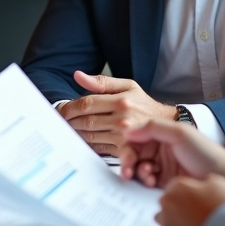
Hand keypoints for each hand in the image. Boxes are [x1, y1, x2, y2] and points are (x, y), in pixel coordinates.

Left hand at [58, 71, 176, 154]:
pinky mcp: (124, 149)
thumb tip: (77, 75)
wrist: (166, 124)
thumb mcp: (127, 85)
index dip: (69, 107)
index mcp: (120, 100)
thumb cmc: (143, 103)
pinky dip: (87, 144)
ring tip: (66, 130)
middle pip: (85, 121)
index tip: (60, 111)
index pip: (86, 103)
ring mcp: (124, 136)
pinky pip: (99, 148)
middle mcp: (122, 118)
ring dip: (75, 133)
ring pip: (90, 135)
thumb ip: (101, 81)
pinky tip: (81, 140)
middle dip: (68, 122)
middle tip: (58, 122)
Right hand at [118, 117, 224, 187]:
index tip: (127, 159)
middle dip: (128, 164)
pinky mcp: (164, 183)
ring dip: (138, 174)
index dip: (127, 149)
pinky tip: (152, 183)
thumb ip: (153, 128)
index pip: (135, 140)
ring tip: (148, 177)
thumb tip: (127, 130)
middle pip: (133, 156)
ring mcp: (160, 167)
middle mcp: (158, 150)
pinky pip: (146, 183)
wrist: (224, 175)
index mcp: (160, 135)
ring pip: (138, 170)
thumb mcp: (180, 133)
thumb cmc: (205, 151)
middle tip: (128, 172)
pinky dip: (145, 183)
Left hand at [158, 174, 224, 225]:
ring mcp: (165, 221)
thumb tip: (207, 182)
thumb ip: (209, 181)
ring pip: (163, 219)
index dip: (187, 193)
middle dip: (177, 206)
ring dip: (172, 221)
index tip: (196, 200)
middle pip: (168, 202)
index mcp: (178, 185)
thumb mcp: (221, 183)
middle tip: (194, 214)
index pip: (176, 187)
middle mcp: (167, 201)